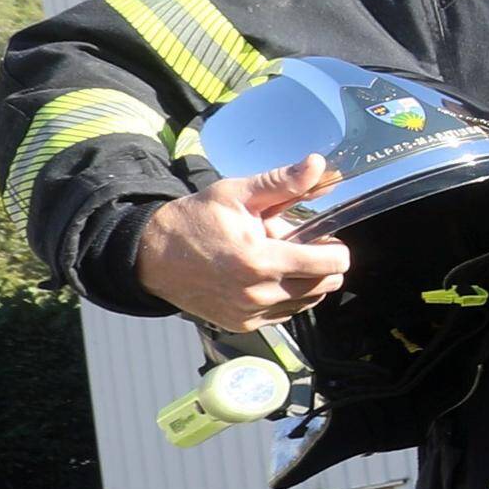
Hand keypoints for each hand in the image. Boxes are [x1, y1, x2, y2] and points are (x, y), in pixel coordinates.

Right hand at [133, 157, 350, 332]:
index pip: (332, 265)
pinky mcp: (242, 325)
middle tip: (298, 246)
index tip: (324, 238)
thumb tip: (317, 164)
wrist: (152, 254)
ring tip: (278, 259)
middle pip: (326, 285)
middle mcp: (259, 294)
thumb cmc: (195, 220)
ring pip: (308, 302)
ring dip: (305, 281)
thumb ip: (282, 183)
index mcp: (261, 260)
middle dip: (322, 264)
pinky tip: (265, 277)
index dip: (336, 249)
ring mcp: (250, 314)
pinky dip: (286, 297)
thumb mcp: (236, 193)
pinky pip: (284, 314)